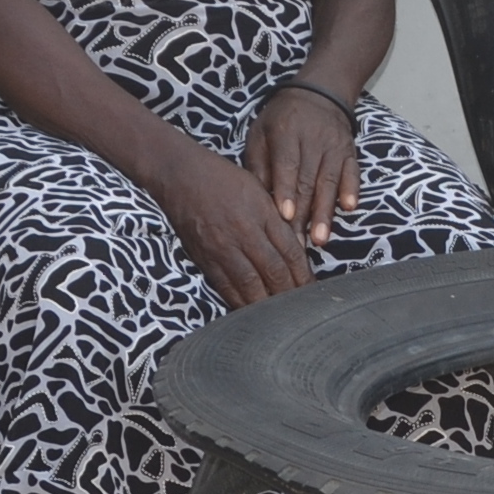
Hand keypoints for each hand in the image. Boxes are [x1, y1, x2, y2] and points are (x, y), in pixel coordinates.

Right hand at [145, 144, 321, 305]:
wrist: (180, 176)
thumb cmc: (222, 179)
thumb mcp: (258, 190)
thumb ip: (276, 219)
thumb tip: (296, 248)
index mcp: (262, 213)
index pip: (290, 252)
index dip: (304, 274)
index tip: (313, 289)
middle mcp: (243, 232)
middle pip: (273, 271)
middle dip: (290, 293)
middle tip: (302, 309)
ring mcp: (222, 247)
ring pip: (250, 284)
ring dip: (267, 303)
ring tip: (280, 317)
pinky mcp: (204, 258)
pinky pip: (225, 286)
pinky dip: (240, 301)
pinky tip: (250, 311)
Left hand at [242, 84, 361, 243]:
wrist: (319, 93)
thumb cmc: (281, 120)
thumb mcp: (260, 133)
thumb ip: (258, 164)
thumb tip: (258, 199)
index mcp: (286, 133)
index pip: (287, 165)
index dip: (286, 191)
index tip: (284, 215)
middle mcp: (313, 140)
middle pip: (308, 181)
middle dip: (303, 214)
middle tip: (297, 243)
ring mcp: (334, 147)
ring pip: (330, 182)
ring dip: (326, 212)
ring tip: (321, 238)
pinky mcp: (350, 152)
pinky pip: (352, 173)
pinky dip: (351, 190)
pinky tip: (349, 208)